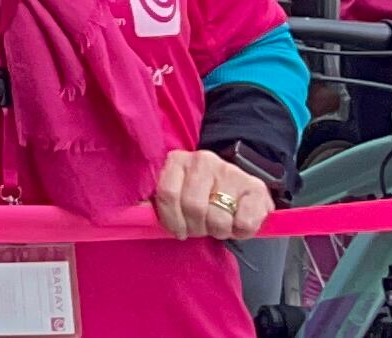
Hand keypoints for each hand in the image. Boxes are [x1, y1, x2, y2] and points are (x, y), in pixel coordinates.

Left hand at [153, 149, 270, 240]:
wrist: (239, 185)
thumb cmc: (200, 195)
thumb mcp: (175, 193)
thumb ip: (158, 202)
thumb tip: (135, 216)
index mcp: (178, 160)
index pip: (168, 194)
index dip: (172, 220)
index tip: (178, 230)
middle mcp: (204, 160)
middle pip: (194, 208)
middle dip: (196, 228)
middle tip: (201, 228)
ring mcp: (231, 172)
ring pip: (218, 219)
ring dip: (218, 231)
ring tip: (218, 224)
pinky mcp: (256, 187)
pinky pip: (244, 223)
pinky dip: (240, 232)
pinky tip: (236, 223)